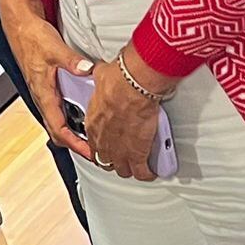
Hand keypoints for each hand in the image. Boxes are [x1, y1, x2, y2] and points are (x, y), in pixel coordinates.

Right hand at [0, 0, 93, 159]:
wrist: (20, 27)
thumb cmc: (32, 38)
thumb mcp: (54, 48)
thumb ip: (71, 61)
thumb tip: (86, 69)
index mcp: (43, 93)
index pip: (58, 128)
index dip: (74, 143)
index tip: (89, 152)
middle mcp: (43, 97)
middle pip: (57, 132)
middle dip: (75, 145)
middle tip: (95, 152)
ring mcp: (45, 94)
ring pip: (58, 123)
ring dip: (73, 135)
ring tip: (91, 141)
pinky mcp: (47, 88)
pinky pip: (59, 111)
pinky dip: (71, 121)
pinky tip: (84, 119)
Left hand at [84, 46, 171, 181]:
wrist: (133, 85)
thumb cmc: (118, 79)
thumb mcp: (101, 76)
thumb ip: (99, 78)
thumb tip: (99, 71)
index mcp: (93, 124)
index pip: (93, 142)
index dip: (101, 146)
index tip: (108, 144)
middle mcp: (103, 140)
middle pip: (105, 160)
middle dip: (114, 160)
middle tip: (123, 157)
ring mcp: (119, 149)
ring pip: (122, 169)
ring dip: (129, 168)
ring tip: (137, 166)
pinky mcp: (137, 153)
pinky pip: (141, 171)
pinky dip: (146, 174)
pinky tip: (151, 173)